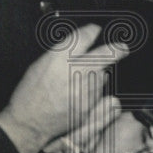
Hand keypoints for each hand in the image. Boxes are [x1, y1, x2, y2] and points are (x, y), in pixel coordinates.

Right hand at [0, 24, 129, 152]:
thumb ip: (63, 51)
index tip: (97, 30)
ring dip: (99, 73)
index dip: (93, 30)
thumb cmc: (32, 92)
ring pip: (103, 75)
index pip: (83, 36)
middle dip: (117, 50)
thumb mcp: (41, 64)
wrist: (29, 122)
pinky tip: (80, 92)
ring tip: (81, 79)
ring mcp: (83, 90)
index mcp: (58, 59)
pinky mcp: (88, 106)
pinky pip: (99, 92)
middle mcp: (73, 72)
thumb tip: (83, 40)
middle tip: (123, 47)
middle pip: (105, 55)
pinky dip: (94, 90)